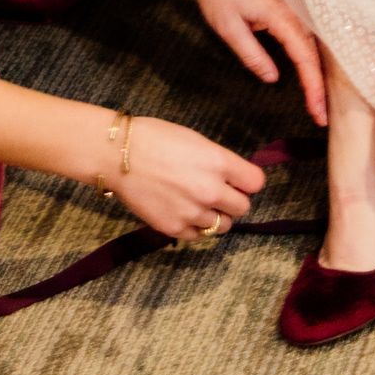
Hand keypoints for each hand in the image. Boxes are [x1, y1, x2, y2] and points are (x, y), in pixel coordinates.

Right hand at [110, 117, 264, 240]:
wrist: (118, 155)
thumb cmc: (155, 138)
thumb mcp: (195, 141)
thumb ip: (218, 162)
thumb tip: (233, 177)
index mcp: (219, 162)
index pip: (256, 183)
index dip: (247, 181)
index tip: (238, 180)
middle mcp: (211, 190)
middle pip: (243, 207)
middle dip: (232, 200)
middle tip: (217, 193)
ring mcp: (193, 212)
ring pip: (223, 226)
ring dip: (214, 216)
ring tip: (197, 203)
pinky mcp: (174, 229)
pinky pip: (198, 236)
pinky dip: (194, 227)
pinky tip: (181, 211)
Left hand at [172, 0, 327, 126]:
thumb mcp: (229, 28)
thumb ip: (253, 55)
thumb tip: (273, 77)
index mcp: (281, 16)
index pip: (305, 58)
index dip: (313, 87)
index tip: (317, 112)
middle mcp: (291, 9)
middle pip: (314, 52)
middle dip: (319, 85)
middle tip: (320, 115)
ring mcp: (289, 4)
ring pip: (311, 42)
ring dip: (314, 70)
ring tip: (316, 98)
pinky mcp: (282, 2)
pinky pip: (302, 31)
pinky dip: (307, 53)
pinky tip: (306, 67)